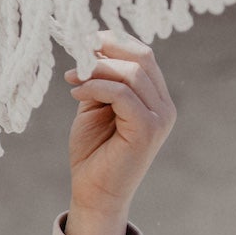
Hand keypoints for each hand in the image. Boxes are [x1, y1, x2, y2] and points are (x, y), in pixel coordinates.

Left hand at [63, 31, 176, 221]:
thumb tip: (88, 50)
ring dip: (96, 69)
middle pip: (142, 57)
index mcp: (155, 97)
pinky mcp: (148, 129)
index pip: (143, 55)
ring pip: (132, 73)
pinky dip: (97, 87)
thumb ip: (98, 81)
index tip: (83, 41)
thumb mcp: (93, 107)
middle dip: (106, 49)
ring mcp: (160, 117)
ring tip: (71, 78)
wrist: (94, 193)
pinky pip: (123, 94)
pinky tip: (75, 93)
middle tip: (75, 52)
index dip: (114, 41)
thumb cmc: (93, 153)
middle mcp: (164, 105)